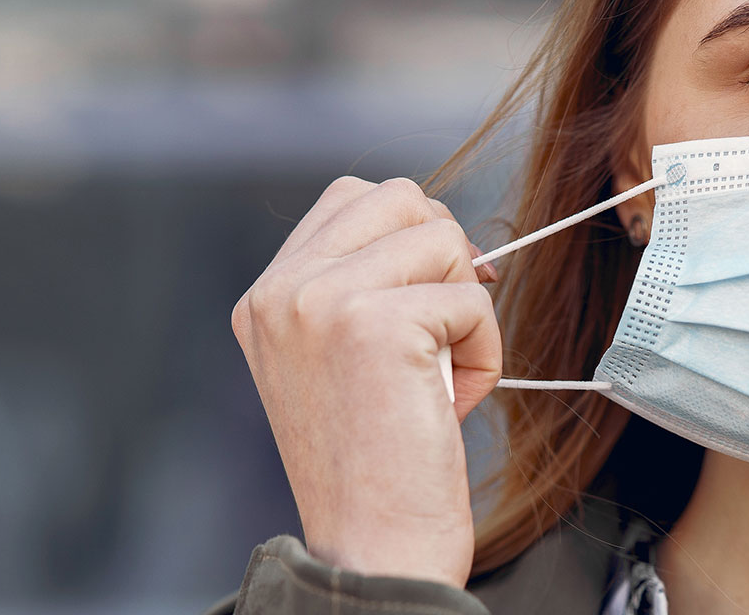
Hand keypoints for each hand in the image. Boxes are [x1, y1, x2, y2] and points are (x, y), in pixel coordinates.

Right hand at [231, 176, 501, 587]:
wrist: (372, 549)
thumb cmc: (373, 466)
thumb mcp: (339, 360)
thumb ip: (361, 285)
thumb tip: (444, 231)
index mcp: (265, 296)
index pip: (353, 197)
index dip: (411, 239)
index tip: (423, 309)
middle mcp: (280, 291)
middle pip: (399, 197)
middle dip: (442, 260)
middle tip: (437, 338)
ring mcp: (322, 302)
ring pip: (442, 238)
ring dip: (466, 309)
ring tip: (439, 378)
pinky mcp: (376, 325)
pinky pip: (472, 298)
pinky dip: (483, 350)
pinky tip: (449, 402)